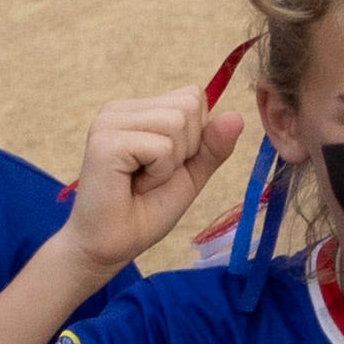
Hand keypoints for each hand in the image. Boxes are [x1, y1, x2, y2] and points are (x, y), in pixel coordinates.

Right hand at [62, 87, 244, 274]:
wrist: (109, 246)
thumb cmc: (144, 211)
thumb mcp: (189, 175)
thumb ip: (212, 146)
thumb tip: (237, 116)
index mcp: (135, 110)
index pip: (192, 96)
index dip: (194, 137)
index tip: (163, 165)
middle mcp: (118, 109)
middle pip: (189, 105)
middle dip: (185, 148)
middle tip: (152, 175)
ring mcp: (108, 123)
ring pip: (178, 122)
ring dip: (171, 163)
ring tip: (143, 180)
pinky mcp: (106, 143)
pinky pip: (162, 147)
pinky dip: (159, 173)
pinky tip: (134, 186)